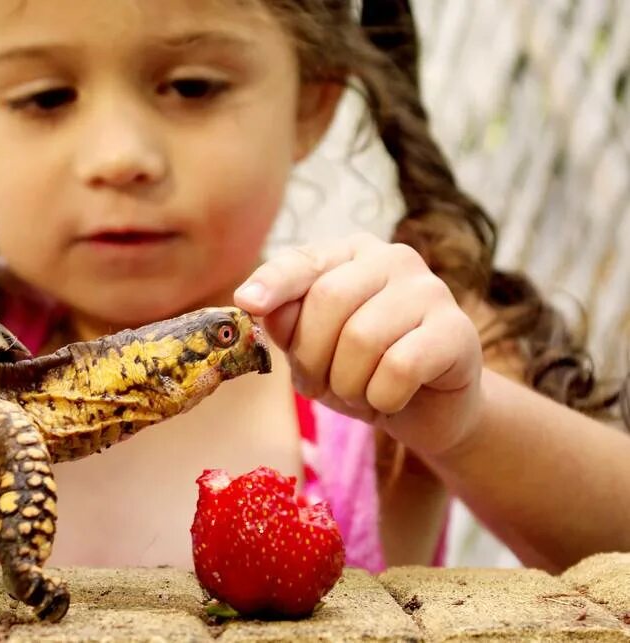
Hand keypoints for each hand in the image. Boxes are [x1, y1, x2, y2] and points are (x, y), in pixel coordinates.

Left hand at [234, 233, 482, 456]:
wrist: (427, 410)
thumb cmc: (361, 371)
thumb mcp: (311, 350)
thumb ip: (286, 323)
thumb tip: (255, 302)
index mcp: (349, 256)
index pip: (304, 261)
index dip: (274, 282)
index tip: (247, 302)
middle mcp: (392, 259)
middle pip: (330, 300)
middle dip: (313, 357)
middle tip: (322, 385)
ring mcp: (430, 290)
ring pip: (363, 337)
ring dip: (347, 383)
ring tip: (359, 392)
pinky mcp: (457, 330)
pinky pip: (400, 366)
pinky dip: (383, 396)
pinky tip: (391, 398)